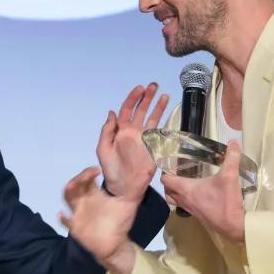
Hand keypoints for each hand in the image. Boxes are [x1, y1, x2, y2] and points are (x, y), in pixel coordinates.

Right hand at [58, 166, 138, 273]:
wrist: (115, 244)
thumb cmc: (120, 222)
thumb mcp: (129, 203)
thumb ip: (136, 188)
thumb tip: (149, 170)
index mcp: (94, 193)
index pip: (87, 178)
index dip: (88, 172)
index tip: (96, 169)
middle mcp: (84, 200)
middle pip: (75, 185)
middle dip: (78, 179)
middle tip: (86, 176)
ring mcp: (77, 212)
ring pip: (68, 198)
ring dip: (68, 192)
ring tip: (70, 186)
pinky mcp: (75, 226)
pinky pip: (66, 221)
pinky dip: (63, 218)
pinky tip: (63, 214)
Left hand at [97, 84, 167, 200]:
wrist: (124, 188)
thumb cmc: (111, 169)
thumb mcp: (103, 149)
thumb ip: (107, 131)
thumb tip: (112, 112)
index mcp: (121, 131)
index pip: (127, 110)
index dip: (133, 98)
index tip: (140, 89)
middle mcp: (134, 132)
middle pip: (141, 110)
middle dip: (147, 97)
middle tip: (154, 85)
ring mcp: (145, 139)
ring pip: (153, 119)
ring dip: (158, 107)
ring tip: (164, 95)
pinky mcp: (154, 148)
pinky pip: (161, 133)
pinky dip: (166, 124)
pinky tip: (171, 115)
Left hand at [160, 139, 246, 242]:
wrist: (233, 225)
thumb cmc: (226, 201)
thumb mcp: (230, 176)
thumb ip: (231, 157)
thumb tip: (234, 141)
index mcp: (186, 189)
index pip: (166, 180)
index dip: (165, 171)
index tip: (171, 163)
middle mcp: (184, 199)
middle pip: (167, 190)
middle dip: (168, 181)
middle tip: (177, 171)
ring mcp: (189, 209)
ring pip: (173, 200)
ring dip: (174, 191)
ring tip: (183, 181)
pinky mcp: (196, 215)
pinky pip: (183, 205)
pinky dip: (183, 199)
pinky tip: (196, 192)